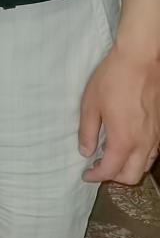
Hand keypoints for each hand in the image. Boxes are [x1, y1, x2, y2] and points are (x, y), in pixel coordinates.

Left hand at [80, 43, 159, 184]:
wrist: (139, 60)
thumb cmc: (113, 79)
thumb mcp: (90, 104)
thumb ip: (88, 132)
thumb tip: (86, 151)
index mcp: (123, 140)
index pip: (110, 170)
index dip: (96, 176)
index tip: (86, 175)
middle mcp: (143, 143)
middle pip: (131, 175)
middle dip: (113, 177)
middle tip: (98, 168)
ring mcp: (155, 136)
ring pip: (145, 165)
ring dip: (129, 168)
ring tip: (111, 156)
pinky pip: (153, 152)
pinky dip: (140, 156)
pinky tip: (128, 144)